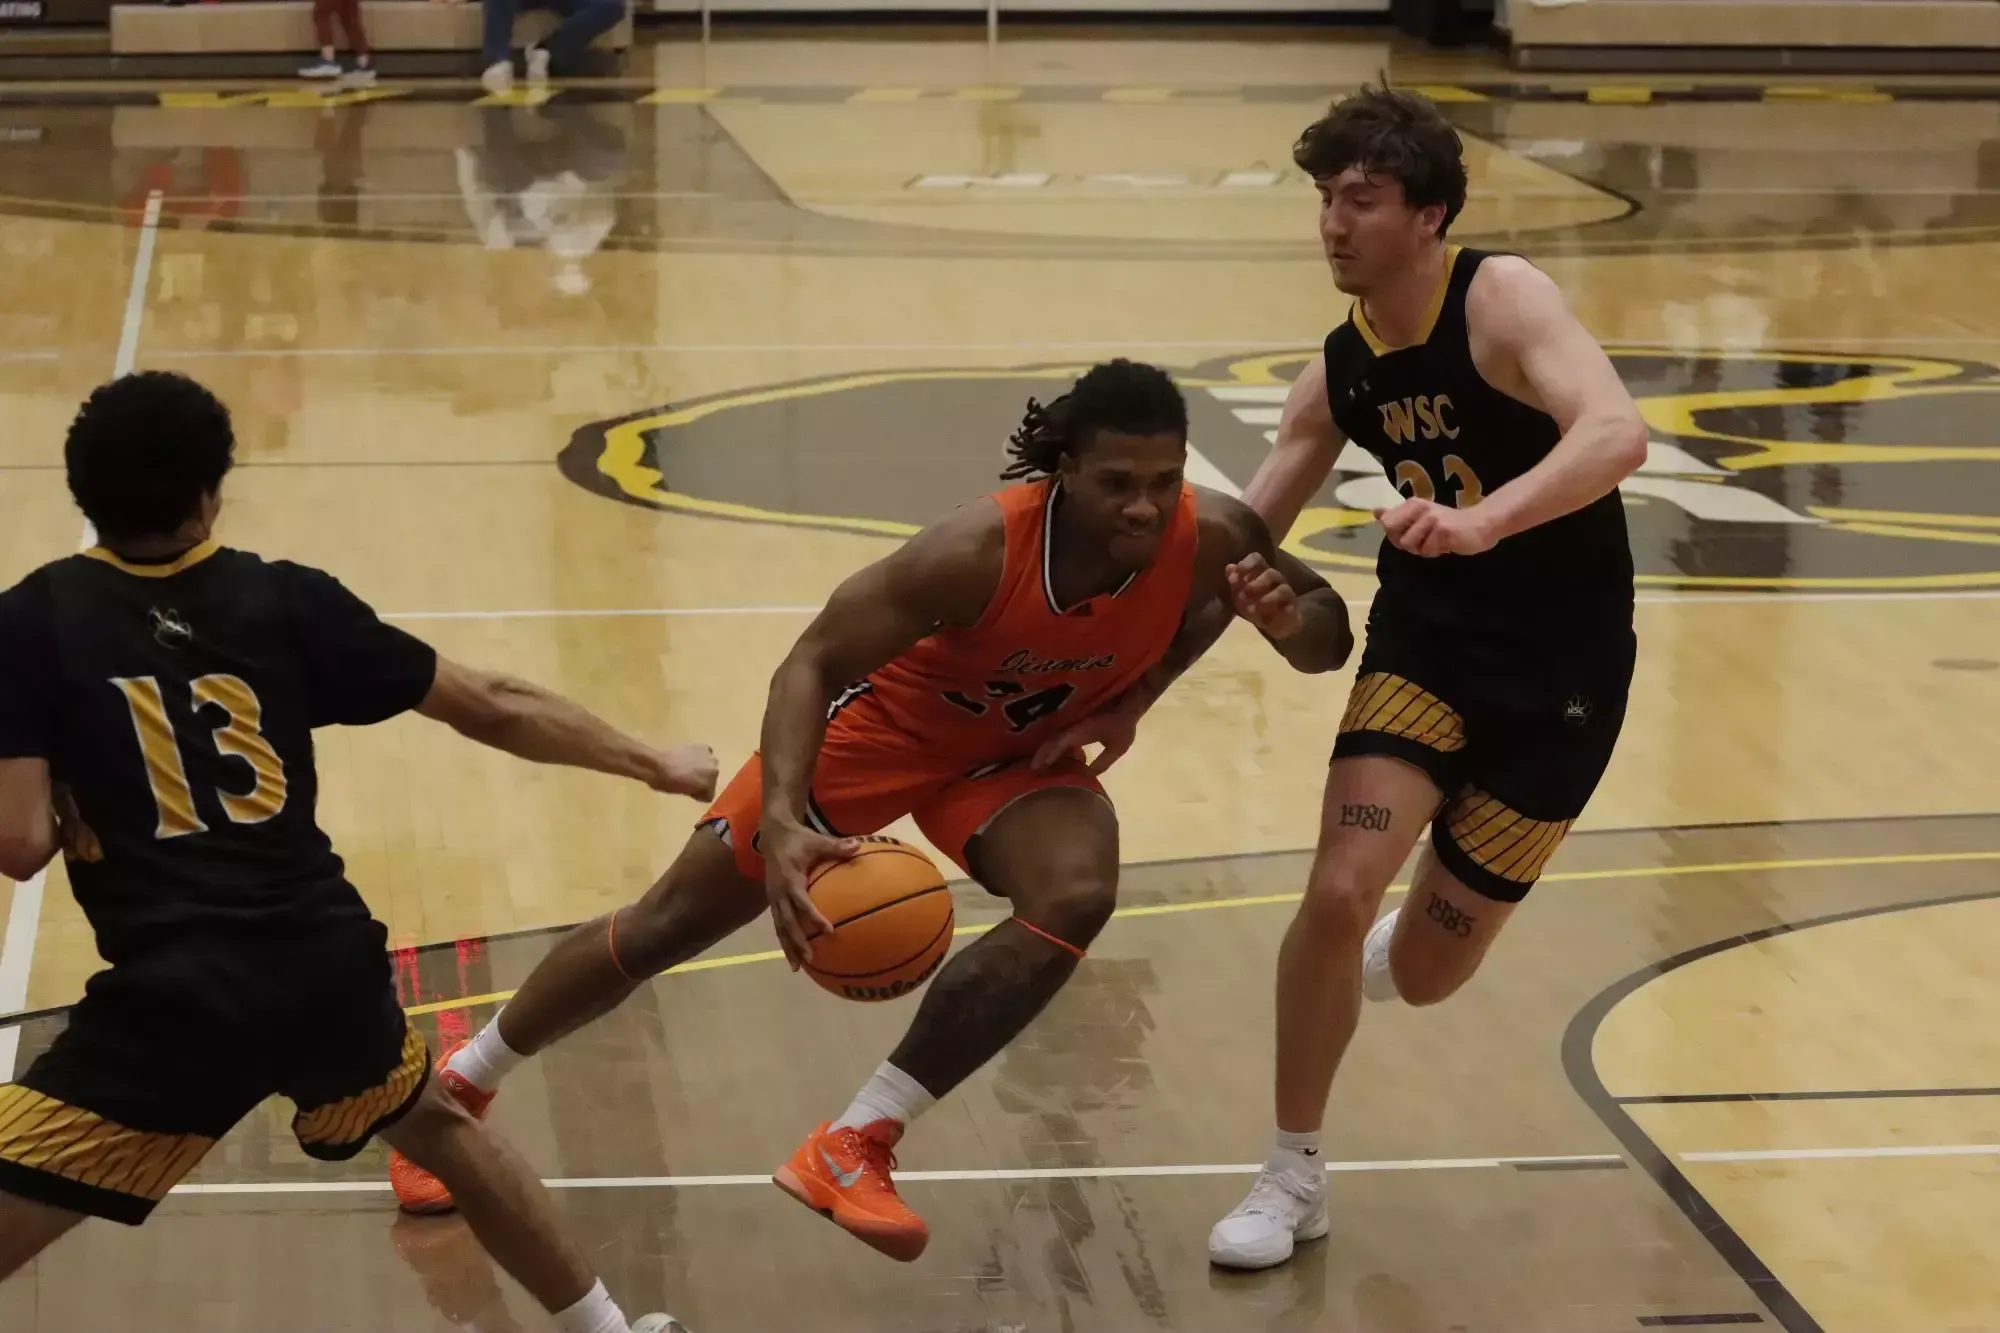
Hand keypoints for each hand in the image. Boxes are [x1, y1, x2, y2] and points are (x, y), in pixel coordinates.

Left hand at [649, 744, 718, 799]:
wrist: (658, 764)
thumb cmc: (668, 783)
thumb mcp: (684, 792)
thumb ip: (696, 790)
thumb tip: (697, 786)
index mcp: (709, 786)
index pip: (708, 794)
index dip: (698, 793)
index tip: (689, 790)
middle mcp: (714, 771)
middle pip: (711, 779)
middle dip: (703, 779)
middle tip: (689, 778)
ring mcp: (710, 757)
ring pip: (710, 766)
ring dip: (702, 767)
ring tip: (689, 767)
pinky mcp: (704, 747)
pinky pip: (706, 754)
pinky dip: (700, 756)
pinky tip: (690, 757)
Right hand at [761, 819, 857, 969]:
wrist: (773, 835)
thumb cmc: (799, 838)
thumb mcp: (817, 840)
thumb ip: (836, 846)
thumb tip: (859, 845)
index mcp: (790, 878)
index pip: (801, 901)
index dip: (813, 916)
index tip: (828, 931)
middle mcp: (779, 892)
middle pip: (786, 922)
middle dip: (797, 941)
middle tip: (810, 958)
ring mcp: (774, 898)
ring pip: (779, 927)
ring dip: (788, 947)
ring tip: (796, 967)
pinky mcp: (773, 901)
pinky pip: (778, 923)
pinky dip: (785, 940)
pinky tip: (794, 955)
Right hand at [1030, 689, 1144, 775]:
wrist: (1126, 701)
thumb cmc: (1122, 724)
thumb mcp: (1117, 747)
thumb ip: (1102, 762)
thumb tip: (1086, 776)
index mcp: (1082, 730)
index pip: (1061, 742)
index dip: (1049, 754)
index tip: (1039, 766)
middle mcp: (1074, 725)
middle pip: (1052, 740)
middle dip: (1042, 754)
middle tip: (1033, 770)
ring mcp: (1073, 721)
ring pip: (1054, 736)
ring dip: (1046, 749)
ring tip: (1038, 764)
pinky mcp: (1074, 721)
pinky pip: (1060, 735)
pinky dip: (1054, 745)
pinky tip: (1053, 755)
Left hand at [1225, 552, 1301, 639]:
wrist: (1273, 624)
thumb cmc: (1254, 605)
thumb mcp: (1239, 596)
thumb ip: (1235, 582)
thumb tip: (1229, 567)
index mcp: (1260, 572)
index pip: (1256, 559)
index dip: (1245, 565)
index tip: (1232, 579)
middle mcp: (1275, 579)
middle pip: (1271, 573)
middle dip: (1256, 584)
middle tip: (1244, 595)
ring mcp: (1286, 592)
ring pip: (1282, 589)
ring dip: (1267, 599)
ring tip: (1252, 610)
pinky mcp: (1293, 607)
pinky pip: (1291, 606)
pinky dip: (1280, 611)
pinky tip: (1268, 619)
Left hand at [1374, 498, 1499, 557]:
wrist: (1481, 524)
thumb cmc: (1450, 524)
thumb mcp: (1421, 517)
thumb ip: (1398, 516)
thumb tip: (1375, 512)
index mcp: (1412, 504)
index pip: (1387, 524)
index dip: (1396, 535)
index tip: (1413, 533)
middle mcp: (1420, 507)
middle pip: (1395, 535)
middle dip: (1407, 543)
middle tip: (1425, 540)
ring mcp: (1431, 518)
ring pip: (1410, 545)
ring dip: (1424, 549)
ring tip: (1438, 541)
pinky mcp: (1443, 530)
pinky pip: (1427, 550)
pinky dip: (1436, 551)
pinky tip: (1447, 543)